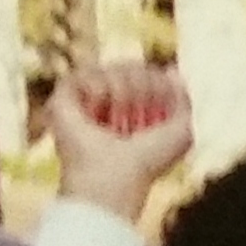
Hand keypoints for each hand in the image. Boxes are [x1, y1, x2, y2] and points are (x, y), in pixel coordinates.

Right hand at [46, 63, 193, 222]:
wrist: (115, 177)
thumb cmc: (146, 164)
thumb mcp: (181, 134)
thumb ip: (184, 103)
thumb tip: (171, 72)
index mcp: (130, 114)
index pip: (143, 77)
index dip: (156, 82)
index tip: (161, 102)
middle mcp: (105, 108)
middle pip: (127, 68)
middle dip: (141, 81)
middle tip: (139, 104)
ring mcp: (83, 105)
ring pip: (106, 68)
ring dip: (122, 84)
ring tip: (119, 105)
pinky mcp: (61, 103)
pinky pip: (80, 73)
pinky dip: (97, 82)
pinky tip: (103, 101)